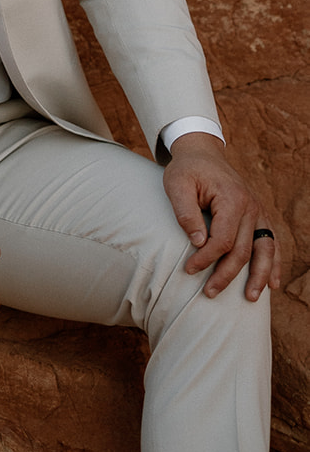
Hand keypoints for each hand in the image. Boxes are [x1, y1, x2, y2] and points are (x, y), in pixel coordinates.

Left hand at [163, 132, 279, 300]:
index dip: (206, 258)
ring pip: (265, 250)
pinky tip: (273, 284)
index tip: (189, 269)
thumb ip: (186, 212)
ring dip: (259, 276)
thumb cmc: (187, 169)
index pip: (222, 240)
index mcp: (232, 199)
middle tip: (209, 293)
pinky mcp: (258, 216)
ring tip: (251, 299)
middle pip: (243, 250)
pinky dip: (274, 264)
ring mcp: (258, 211)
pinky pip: (271, 242)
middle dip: (226, 275)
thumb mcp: (177, 184)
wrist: (202, 153)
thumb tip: (198, 242)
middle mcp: (251, 207)